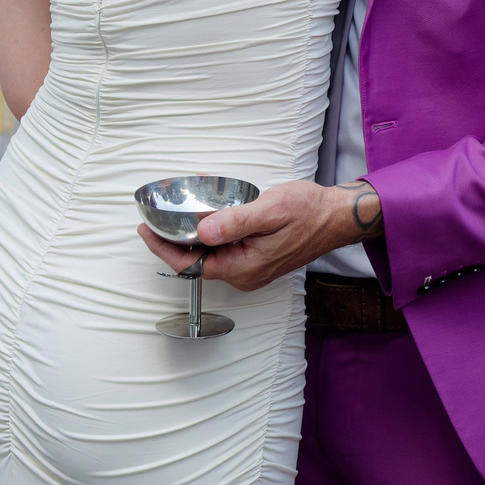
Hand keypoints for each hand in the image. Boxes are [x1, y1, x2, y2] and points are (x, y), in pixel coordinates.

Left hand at [132, 179, 377, 289]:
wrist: (338, 217)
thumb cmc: (310, 211)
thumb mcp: (271, 210)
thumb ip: (236, 222)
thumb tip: (202, 233)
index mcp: (243, 267)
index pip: (190, 264)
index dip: (163, 248)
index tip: (146, 230)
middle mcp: (244, 274)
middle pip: (196, 263)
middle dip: (173, 242)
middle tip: (156, 219)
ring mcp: (251, 269)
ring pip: (210, 257)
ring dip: (192, 239)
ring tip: (178, 216)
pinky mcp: (258, 260)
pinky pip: (225, 251)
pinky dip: (210, 236)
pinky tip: (209, 218)